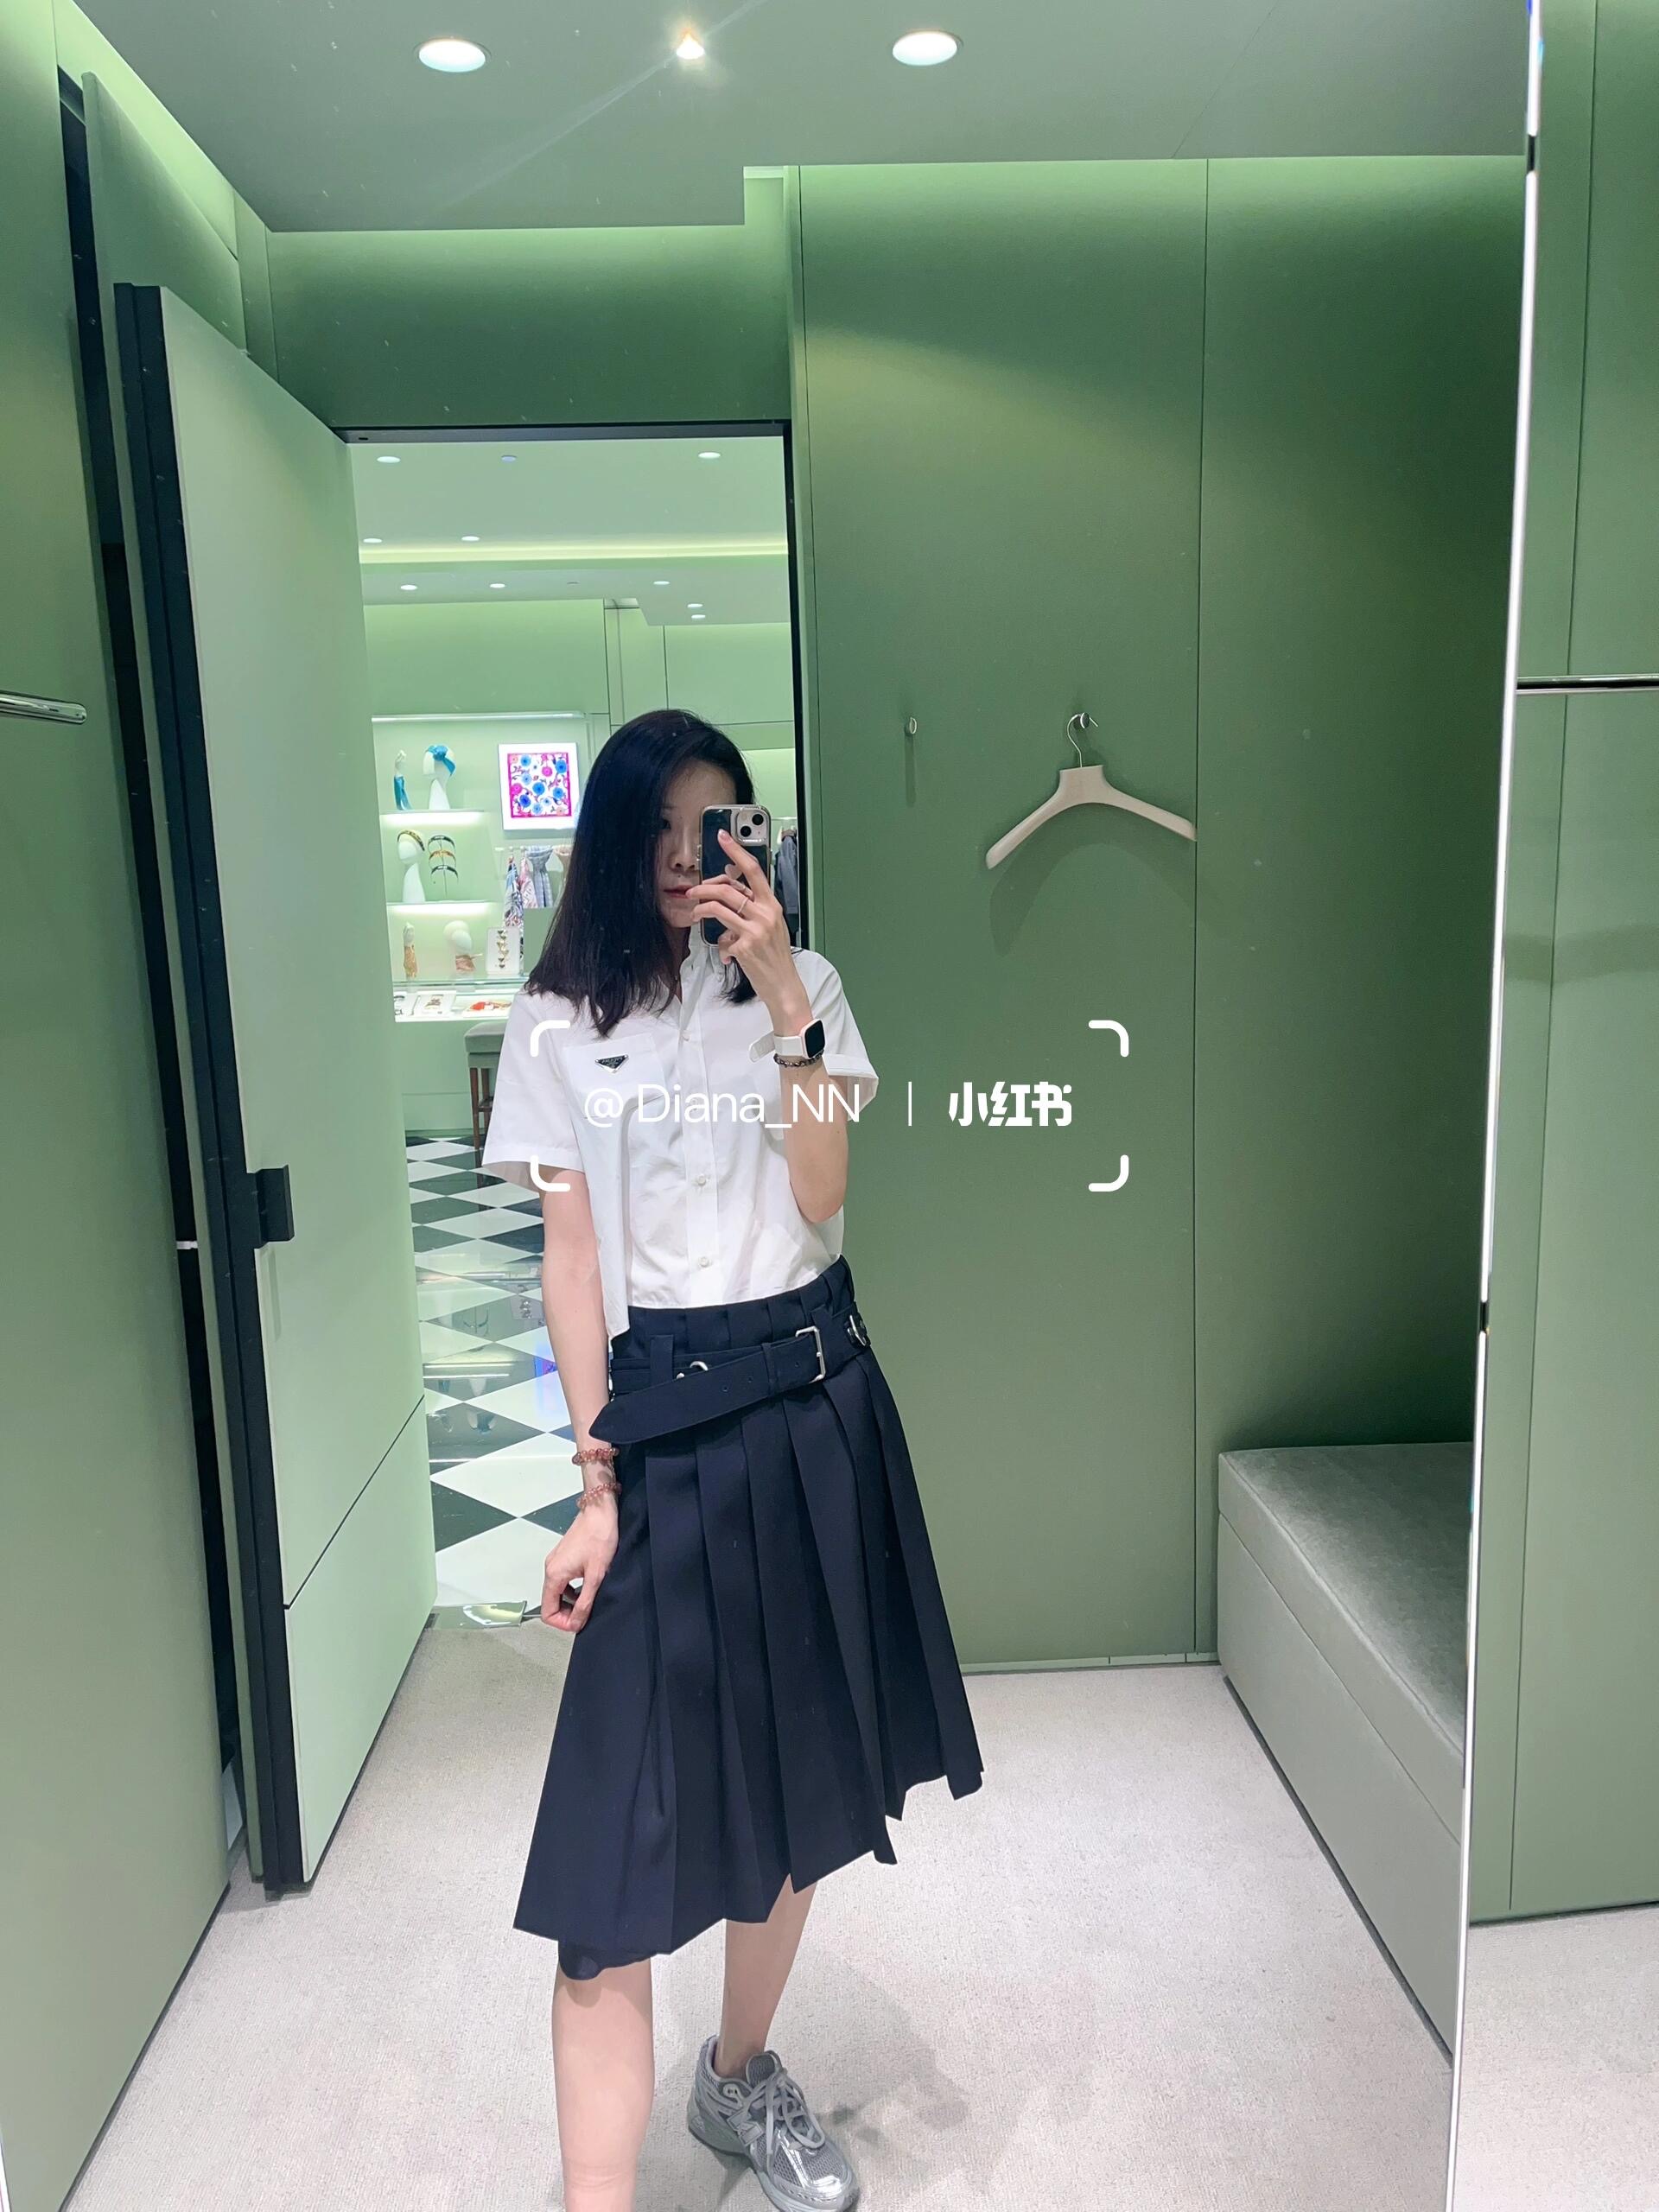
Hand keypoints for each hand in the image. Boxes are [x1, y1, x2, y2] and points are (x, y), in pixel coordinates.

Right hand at [539, 1499, 616, 1631]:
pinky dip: (572, 1590)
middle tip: (586, 1614)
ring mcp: (555, 1561)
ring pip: (557, 1592)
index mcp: (554, 1574)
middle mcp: (550, 1568)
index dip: (563, 1623)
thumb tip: (576, 1623)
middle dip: (567, 1614)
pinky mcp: (563, 1557)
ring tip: (589, 1600)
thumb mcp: (596, 1575)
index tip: (579, 1622)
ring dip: (571, 1602)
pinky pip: (562, 1581)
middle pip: (550, 1603)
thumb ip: (585, 1602)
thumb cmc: (599, 1536)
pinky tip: (587, 1586)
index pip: (547, 1612)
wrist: (601, 1511)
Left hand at [690, 829, 805, 1024]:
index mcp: (771, 905)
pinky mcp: (744, 947)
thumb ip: (753, 908)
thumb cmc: (776, 957)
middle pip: (727, 889)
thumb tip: (729, 892)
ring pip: (717, 909)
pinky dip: (720, 946)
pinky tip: (726, 954)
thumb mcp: (770, 926)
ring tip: (695, 914)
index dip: (737, 851)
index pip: (753, 871)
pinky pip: (721, 939)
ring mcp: (754, 930)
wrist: (783, 985)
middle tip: (693, 891)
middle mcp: (765, 914)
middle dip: (704, 887)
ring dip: (700, 910)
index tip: (723, 837)